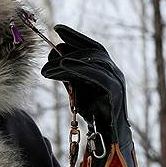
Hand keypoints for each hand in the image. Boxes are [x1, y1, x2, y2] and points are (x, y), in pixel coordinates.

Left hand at [40, 25, 128, 143]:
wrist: (109, 138)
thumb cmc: (93, 112)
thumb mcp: (78, 88)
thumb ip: (69, 72)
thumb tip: (53, 55)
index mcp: (107, 69)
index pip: (92, 46)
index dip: (76, 36)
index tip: (57, 28)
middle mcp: (114, 72)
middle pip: (93, 51)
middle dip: (72, 44)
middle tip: (50, 46)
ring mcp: (117, 81)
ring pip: (93, 61)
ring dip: (68, 60)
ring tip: (48, 65)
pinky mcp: (115, 93)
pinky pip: (96, 76)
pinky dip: (78, 69)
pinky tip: (62, 67)